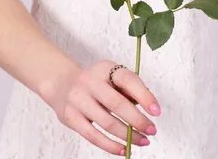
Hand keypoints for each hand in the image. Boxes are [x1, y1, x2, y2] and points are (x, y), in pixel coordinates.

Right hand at [41, 59, 161, 155]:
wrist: (61, 83)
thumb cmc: (95, 82)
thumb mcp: (110, 76)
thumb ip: (128, 89)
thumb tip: (148, 108)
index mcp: (104, 68)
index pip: (128, 80)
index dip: (144, 96)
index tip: (156, 111)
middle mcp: (89, 81)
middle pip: (117, 104)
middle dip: (138, 120)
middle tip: (151, 130)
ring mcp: (78, 99)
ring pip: (107, 123)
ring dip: (127, 135)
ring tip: (142, 141)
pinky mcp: (70, 117)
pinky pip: (93, 136)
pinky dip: (110, 145)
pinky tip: (123, 149)